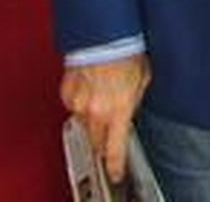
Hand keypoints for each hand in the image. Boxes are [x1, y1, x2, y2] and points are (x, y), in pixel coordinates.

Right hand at [60, 54, 149, 183]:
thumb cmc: (127, 52)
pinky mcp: (67, 94)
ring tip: (104, 93)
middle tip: (111, 128)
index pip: (114, 149)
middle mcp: (96, 111)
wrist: (104, 36)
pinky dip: (82, 101)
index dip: (114, 165)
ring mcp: (79, 103)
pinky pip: (74, 106)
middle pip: (96, 140)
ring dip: (93, 116)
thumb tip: (129, 110)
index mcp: (118, 110)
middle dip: (103, 139)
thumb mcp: (142, 79)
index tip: (115, 172)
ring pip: (84, 123)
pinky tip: (92, 85)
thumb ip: (134, 101)